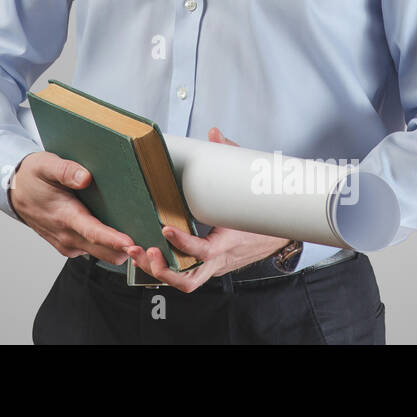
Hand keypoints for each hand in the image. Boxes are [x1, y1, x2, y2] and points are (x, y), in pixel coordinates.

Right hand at [8, 151, 134, 265]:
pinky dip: (109, 246)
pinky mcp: (70, 246)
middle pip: (105, 251)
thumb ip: (66, 170)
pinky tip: (120, 230)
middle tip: (153, 240)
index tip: (132, 243)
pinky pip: (94, 251)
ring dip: (120, 250)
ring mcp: (69, 244)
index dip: (113, 239)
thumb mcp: (45, 164)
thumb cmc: (32, 177)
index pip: (93, 232)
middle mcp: (67, 236)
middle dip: (127, 250)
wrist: (14, 192)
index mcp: (64, 216)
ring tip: (142, 234)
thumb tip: (86, 177)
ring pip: (102, 254)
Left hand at [124, 127, 290, 292]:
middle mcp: (219, 260)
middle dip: (162, 268)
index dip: (184, 243)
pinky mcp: (206, 267)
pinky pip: (183, 274)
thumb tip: (213, 134)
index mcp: (230, 241)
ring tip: (136, 252)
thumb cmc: (263, 214)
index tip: (165, 228)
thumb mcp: (251, 184)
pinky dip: (163, 267)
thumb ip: (230, 158)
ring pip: (183, 281)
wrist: (280, 236)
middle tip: (142, 249)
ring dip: (156, 270)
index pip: (205, 251)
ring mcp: (212, 267)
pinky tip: (144, 253)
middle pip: (189, 278)